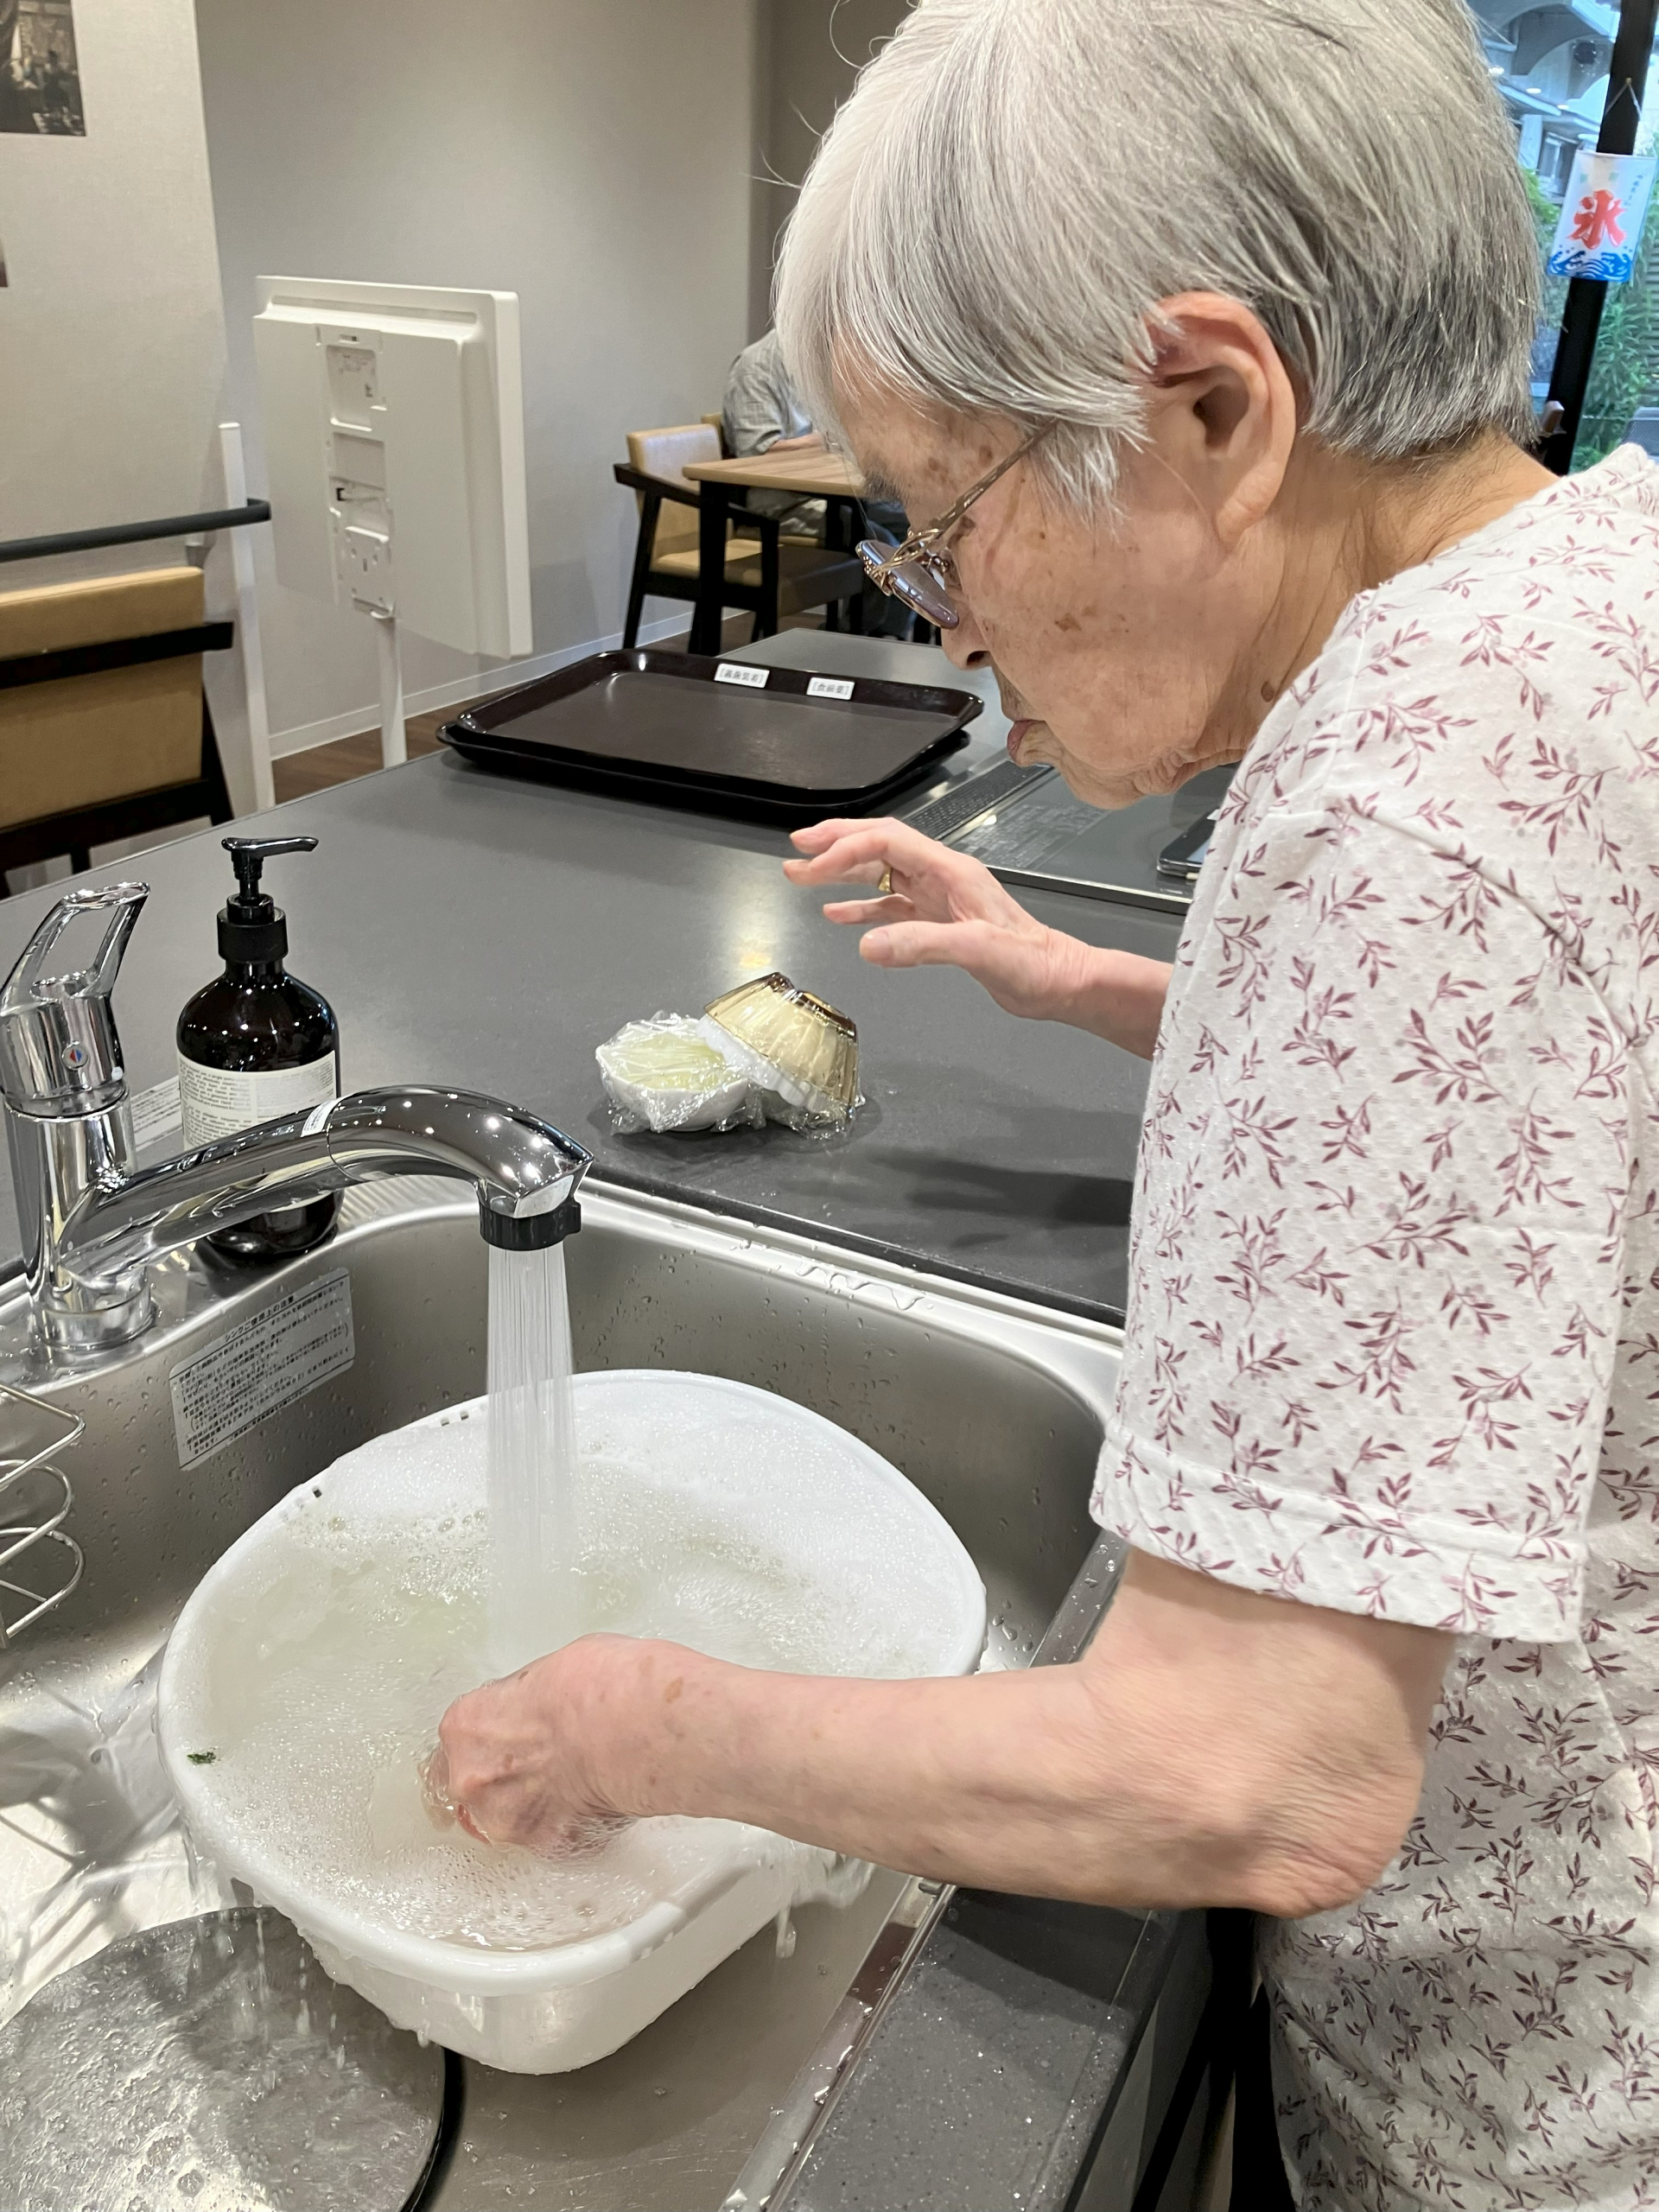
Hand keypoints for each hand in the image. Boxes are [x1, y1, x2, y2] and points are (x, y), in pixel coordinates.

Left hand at [431, 1637, 629, 1854]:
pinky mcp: (547, 1847)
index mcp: (465, 1726)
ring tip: (576, 1778)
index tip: (514, 1735)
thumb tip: (539, 1709)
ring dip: (535, 1804)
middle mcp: (473, 1780)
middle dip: (507, 1776)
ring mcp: (506, 1820)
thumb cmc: (595, 1689)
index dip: (492, 1739)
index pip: (460, 1742)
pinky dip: (569, 1824)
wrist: (631, 1726)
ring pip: (511, 1818)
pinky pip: (552, 1838)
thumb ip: (523, 1702)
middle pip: (476, 1786)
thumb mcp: (544, 1671)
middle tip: (546, 1757)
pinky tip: (594, 1797)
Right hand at [784, 817, 1083, 1021]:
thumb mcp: (977, 951)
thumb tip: (867, 946)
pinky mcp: (940, 923)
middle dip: (836, 844)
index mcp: (951, 871)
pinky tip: (839, 915)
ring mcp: (940, 899)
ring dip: (842, 873)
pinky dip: (862, 907)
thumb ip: (921, 945)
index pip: (887, 842)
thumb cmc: (1032, 962)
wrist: (1058, 982)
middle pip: (880, 845)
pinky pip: (891, 905)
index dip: (845, 849)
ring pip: (881, 873)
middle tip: (797, 849)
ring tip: (804, 877)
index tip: (812, 866)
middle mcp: (943, 877)